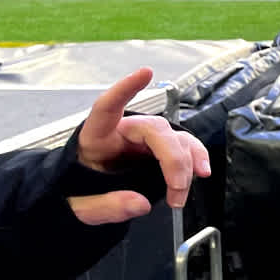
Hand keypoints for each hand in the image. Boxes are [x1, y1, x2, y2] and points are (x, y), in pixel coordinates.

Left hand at [68, 68, 211, 226]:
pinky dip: (196, 159)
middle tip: (176, 188)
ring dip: (186, 164)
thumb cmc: (78, 193)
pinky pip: (185, 148)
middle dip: (173, 158)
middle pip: (156, 130)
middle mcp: (123, 132)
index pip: (107, 106)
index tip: (145, 73)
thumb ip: (106, 206)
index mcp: (95, 138)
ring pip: (175, 138)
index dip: (125, 88)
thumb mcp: (80, 207)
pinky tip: (201, 172)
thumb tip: (139, 204)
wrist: (85, 200)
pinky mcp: (160, 151)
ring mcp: (144, 140)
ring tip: (180, 193)